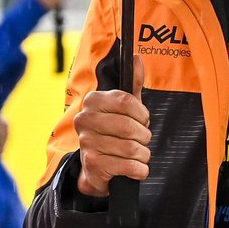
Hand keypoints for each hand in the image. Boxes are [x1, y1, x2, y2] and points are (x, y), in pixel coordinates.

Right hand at [74, 55, 149, 195]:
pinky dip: (140, 170)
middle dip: (144, 137)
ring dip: (143, 154)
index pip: (125, 101)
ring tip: (138, 154)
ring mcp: (86, 142)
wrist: (98, 167)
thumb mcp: (125, 107)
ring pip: (131, 148)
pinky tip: (135, 168)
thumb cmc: (114, 132)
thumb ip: (133, 83)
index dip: (142, 114)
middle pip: (129, 127)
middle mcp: (85, 119)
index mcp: (93, 100)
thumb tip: (137, 57)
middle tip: (141, 140)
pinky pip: (129, 166)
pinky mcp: (92, 164)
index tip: (143, 120)